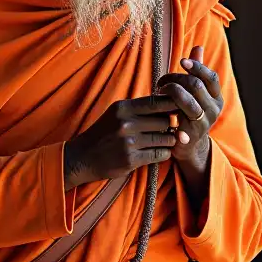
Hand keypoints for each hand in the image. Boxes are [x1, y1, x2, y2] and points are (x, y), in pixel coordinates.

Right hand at [63, 95, 180, 188]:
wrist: (82, 157)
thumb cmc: (104, 133)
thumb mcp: (116, 114)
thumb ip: (139, 108)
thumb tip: (169, 102)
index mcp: (123, 108)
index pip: (156, 102)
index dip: (172, 105)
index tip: (178, 108)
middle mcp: (126, 123)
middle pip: (164, 121)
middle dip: (171, 125)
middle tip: (171, 128)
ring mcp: (129, 142)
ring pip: (165, 139)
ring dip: (169, 140)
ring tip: (166, 140)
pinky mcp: (131, 160)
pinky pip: (159, 155)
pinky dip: (164, 153)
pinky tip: (160, 152)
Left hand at [156, 46, 222, 161]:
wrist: (189, 145)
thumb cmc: (188, 112)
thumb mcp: (194, 91)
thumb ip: (197, 70)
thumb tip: (198, 47)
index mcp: (216, 96)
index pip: (211, 77)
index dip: (197, 67)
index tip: (181, 61)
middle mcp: (214, 109)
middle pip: (196, 86)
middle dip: (176, 79)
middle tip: (161, 82)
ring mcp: (204, 123)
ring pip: (188, 101)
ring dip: (170, 92)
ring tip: (159, 91)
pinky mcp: (192, 134)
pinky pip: (179, 119)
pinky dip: (169, 112)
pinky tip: (160, 105)